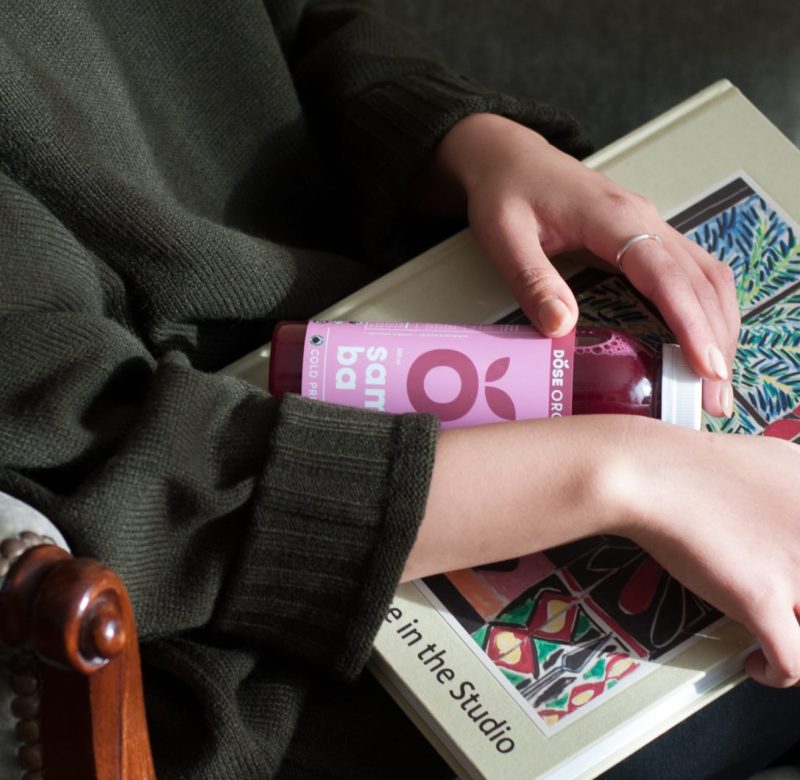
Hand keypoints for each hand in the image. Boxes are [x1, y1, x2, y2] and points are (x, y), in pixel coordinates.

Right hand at [408, 414, 799, 688]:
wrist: (642, 473)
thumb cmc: (680, 463)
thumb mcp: (762, 460)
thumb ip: (789, 488)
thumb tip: (786, 512)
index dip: (794, 565)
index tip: (783, 571)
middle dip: (793, 597)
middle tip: (774, 601)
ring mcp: (795, 566)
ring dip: (795, 635)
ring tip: (774, 635)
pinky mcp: (760, 597)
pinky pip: (792, 662)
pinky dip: (776, 672)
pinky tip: (754, 663)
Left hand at [429, 113, 739, 417]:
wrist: (507, 158)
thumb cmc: (504, 192)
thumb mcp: (504, 236)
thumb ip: (533, 280)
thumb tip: (563, 327)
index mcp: (612, 217)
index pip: (665, 274)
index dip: (690, 322)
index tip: (705, 367)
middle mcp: (644, 219)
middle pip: (701, 281)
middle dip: (715, 341)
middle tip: (714, 399)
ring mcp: (650, 227)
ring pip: (706, 278)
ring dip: (719, 329)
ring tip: (714, 384)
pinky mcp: (646, 238)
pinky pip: (692, 275)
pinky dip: (706, 312)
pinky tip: (701, 345)